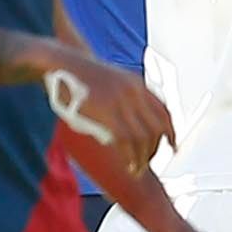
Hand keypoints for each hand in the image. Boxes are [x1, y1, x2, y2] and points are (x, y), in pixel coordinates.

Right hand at [41, 48, 170, 161]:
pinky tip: (127, 165)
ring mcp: (121, 100)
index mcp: (136, 83)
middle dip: (155, 149)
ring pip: (143, 137)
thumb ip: (122, 101)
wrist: (58, 63)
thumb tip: (128, 129)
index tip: (172, 146)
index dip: (171, 131)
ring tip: (136, 169)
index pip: (163, 111)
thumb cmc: (77, 76)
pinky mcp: (107, 111)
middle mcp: (134, 91)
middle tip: (146, 163)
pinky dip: (130, 156)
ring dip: (143, 158)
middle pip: (157, 127)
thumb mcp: (108, 83)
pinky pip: (126, 140)